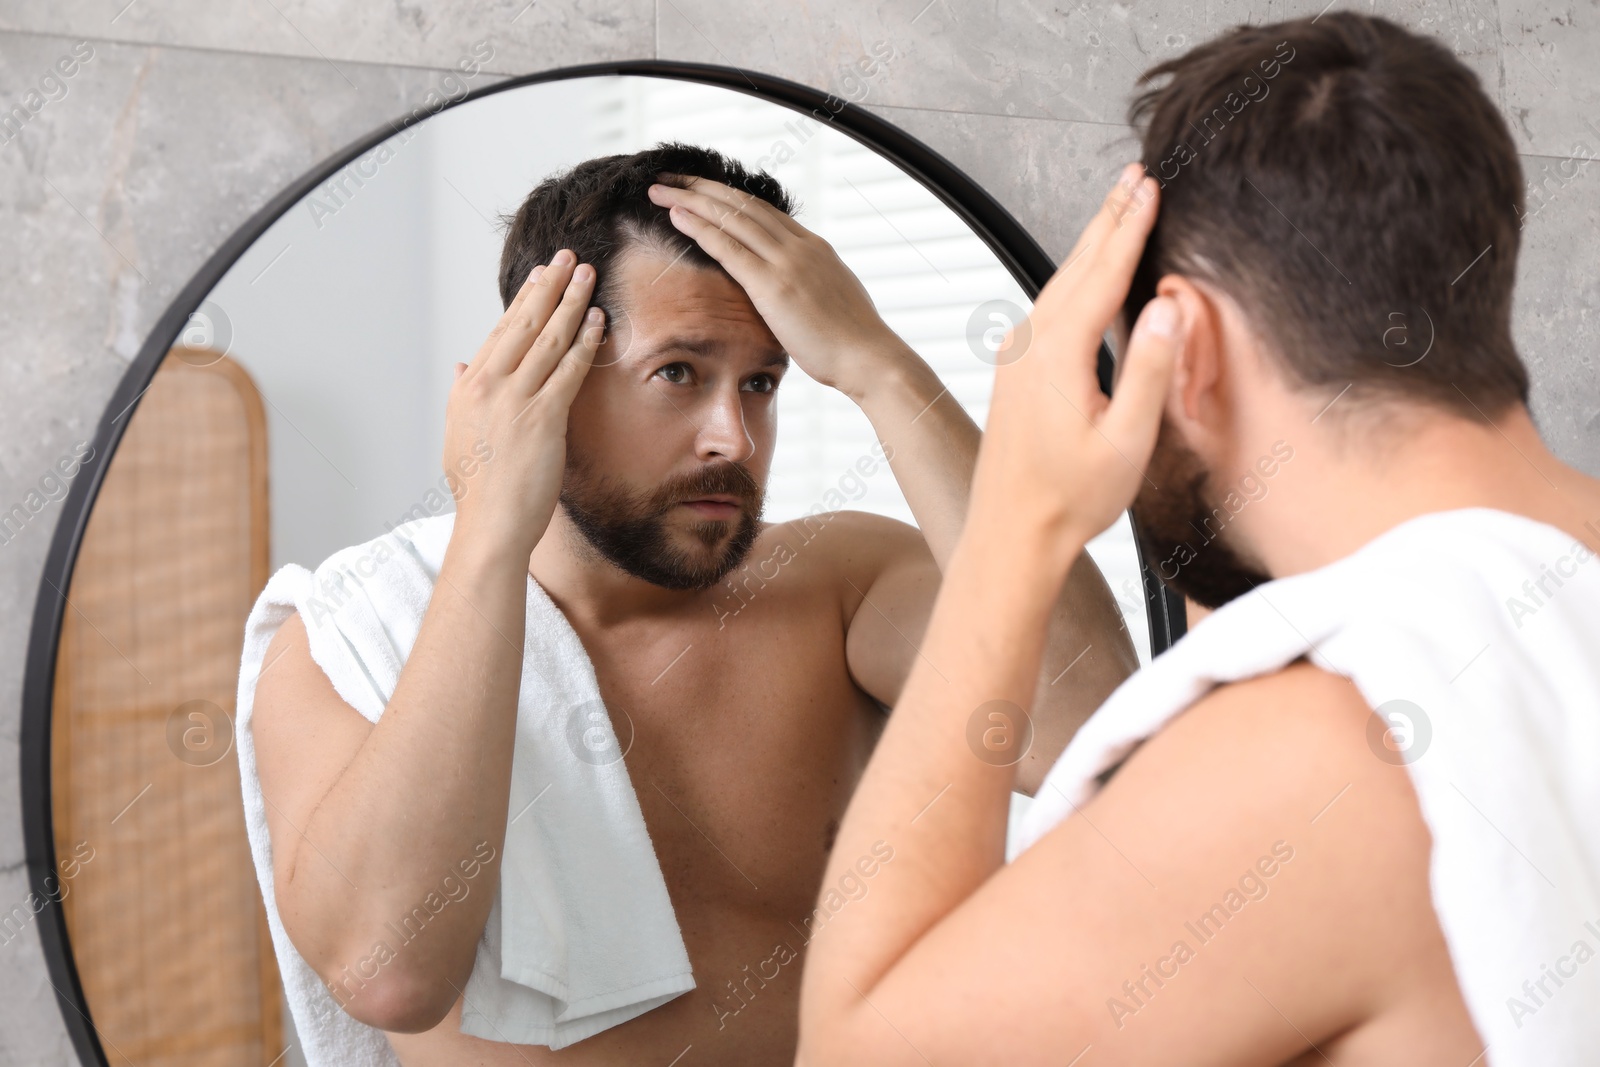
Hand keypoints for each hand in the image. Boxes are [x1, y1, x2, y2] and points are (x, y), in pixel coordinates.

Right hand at [442, 251, 601, 556]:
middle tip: (567, 257)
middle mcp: (489, 385)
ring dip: (571, 302)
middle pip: (523, 323)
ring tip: (588, 276)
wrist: (490, 523)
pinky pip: (568, 369)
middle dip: (549, 286)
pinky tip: (598, 320)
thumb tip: (460, 366)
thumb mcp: (458, 435)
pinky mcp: (543, 417)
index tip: (540, 276)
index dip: (523, 300)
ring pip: (547, 338)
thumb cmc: (478, 489)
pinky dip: (584, 341)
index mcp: (469, 387)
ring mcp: (516, 399)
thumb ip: (460, 395)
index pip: (500, 332)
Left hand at [646, 175, 910, 396]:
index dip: (729, 199)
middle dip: (704, 187)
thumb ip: (811, 288)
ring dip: (692, 199)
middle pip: (743, 205)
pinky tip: (676, 216)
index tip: (704, 191)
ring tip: (662, 189)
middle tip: (672, 177)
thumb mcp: (832, 302)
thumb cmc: (854, 343)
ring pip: (731, 217)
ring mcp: (787, 262)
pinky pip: (728, 247)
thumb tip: (798, 294)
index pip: (764, 212)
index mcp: (815, 248)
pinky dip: (700, 227)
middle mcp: (800, 246)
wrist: (870, 358)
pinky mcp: (772, 285)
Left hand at [967, 164, 1181, 567]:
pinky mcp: (1015, 372)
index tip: (1151, 185)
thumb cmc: (1069, 500)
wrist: (1011, 535)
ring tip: (1119, 208)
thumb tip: (1169, 308)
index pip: (1102, 274)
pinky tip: (1088, 277)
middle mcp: (1029, 346)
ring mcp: (1017, 357)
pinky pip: (1050, 307)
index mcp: (1057, 355)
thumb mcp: (1127, 442)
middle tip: (1135, 174)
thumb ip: (1149, 372)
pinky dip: (1076, 278)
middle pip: (1076, 265)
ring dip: (1091, 244)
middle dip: (1109, 217)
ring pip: (1060, 283)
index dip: (1131, 227)